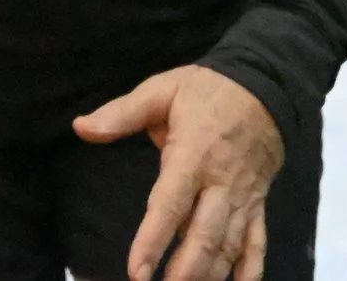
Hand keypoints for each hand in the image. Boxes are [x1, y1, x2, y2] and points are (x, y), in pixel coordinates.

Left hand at [74, 64, 285, 280]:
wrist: (266, 84)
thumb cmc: (207, 90)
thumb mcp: (162, 90)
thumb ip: (121, 113)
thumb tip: (80, 127)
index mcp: (193, 155)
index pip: (170, 204)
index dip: (153, 239)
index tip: (136, 271)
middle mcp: (220, 183)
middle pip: (203, 235)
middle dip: (183, 270)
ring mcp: (243, 197)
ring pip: (228, 245)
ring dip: (210, 275)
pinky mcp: (258, 203)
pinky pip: (257, 241)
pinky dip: (250, 270)